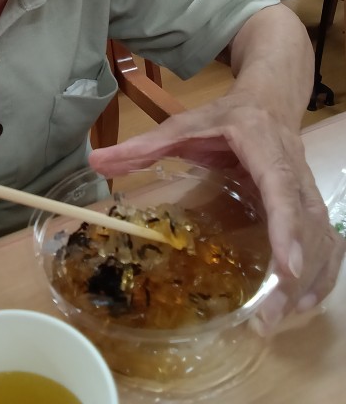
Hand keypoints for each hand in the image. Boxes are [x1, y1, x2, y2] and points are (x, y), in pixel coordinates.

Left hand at [88, 95, 344, 334]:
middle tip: (267, 316)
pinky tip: (298, 303)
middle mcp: (294, 172)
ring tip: (277, 319)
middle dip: (295, 274)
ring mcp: (307, 191)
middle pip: (308, 224)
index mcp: (264, 147)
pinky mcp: (310, 206)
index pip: (282, 188)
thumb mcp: (184, 124)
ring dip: (310, 283)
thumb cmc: (227, 115)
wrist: (270, 99)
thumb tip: (95, 161)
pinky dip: (321, 277)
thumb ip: (142, 145)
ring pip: (325, 239)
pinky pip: (327, 244)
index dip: (288, 228)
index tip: (288, 267)